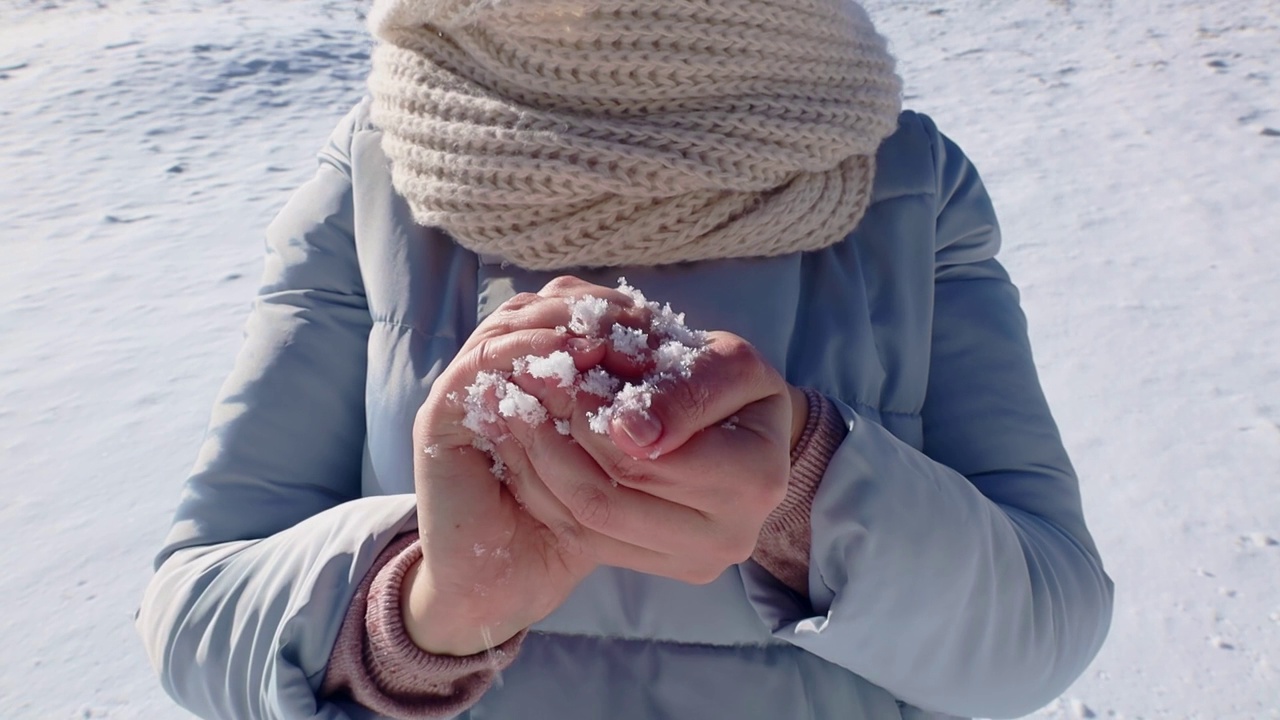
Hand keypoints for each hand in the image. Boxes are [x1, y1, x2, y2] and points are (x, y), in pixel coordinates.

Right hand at [407, 282, 648, 655]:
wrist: (506, 583)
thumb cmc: (574, 529)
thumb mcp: (622, 465)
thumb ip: (641, 422)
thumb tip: (679, 372)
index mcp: (537, 372)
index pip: (568, 308)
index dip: (612, 310)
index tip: (664, 322)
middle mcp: (496, 369)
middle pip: (540, 306)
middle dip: (593, 310)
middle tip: (642, 317)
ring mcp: (465, 387)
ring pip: (514, 322)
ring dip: (564, 323)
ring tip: (611, 333)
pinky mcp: (441, 410)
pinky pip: (484, 362)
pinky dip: (528, 351)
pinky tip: (572, 358)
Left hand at [503, 325, 795, 584]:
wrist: (750, 427)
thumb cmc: (736, 384)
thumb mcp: (726, 363)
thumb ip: (683, 389)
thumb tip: (629, 432)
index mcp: (753, 478)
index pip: (641, 457)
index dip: (586, 415)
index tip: (551, 372)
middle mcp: (730, 535)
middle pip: (608, 496)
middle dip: (553, 438)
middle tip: (521, 392)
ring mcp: (697, 560)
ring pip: (589, 523)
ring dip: (539, 466)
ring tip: (515, 414)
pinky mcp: (669, 568)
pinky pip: (589, 540)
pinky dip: (548, 492)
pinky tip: (528, 450)